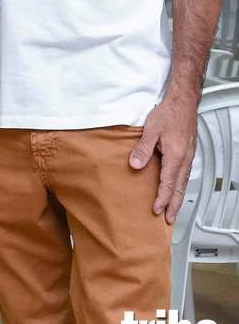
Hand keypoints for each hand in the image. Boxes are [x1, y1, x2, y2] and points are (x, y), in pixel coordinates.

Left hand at [131, 93, 197, 222]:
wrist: (183, 103)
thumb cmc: (168, 114)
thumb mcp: (151, 130)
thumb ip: (142, 149)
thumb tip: (135, 165)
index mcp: (176, 156)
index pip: (168, 183)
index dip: (162, 198)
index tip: (157, 210)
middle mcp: (185, 159)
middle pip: (179, 188)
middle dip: (174, 205)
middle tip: (168, 220)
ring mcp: (188, 157)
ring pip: (183, 183)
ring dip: (177, 198)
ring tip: (172, 211)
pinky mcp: (187, 154)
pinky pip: (184, 176)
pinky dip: (180, 187)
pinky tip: (175, 190)